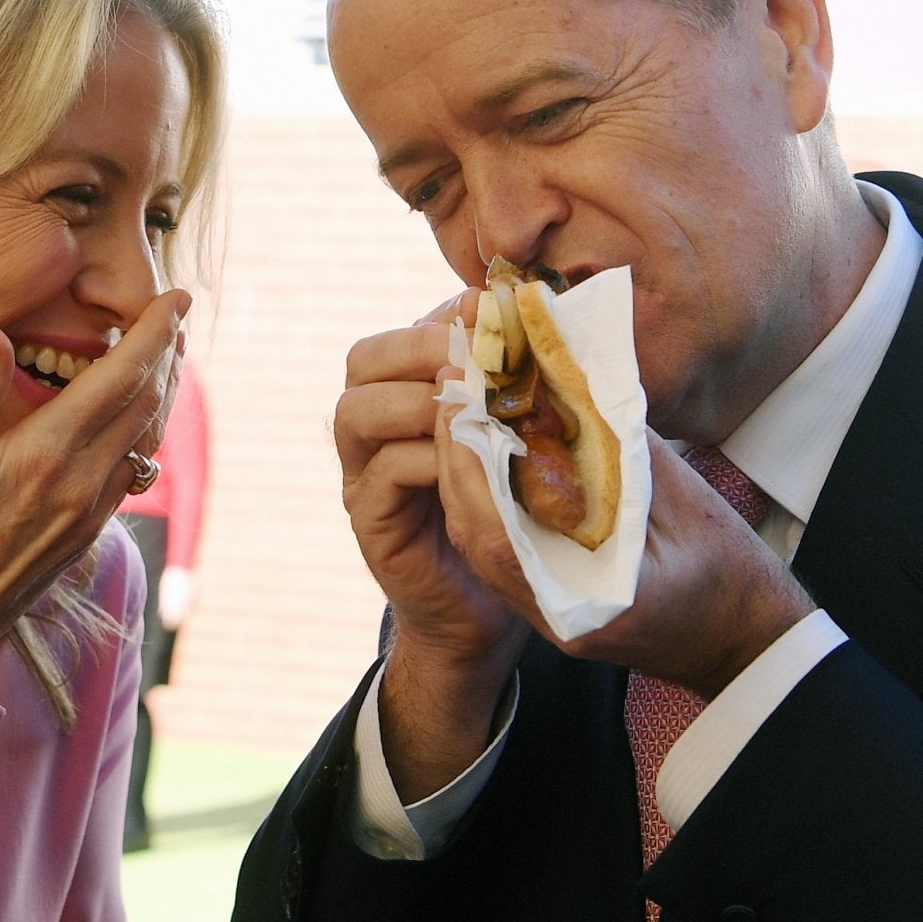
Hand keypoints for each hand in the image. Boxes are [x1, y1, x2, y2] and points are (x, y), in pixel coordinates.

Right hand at [0, 294, 188, 673]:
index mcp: (46, 454)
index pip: (120, 378)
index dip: (155, 333)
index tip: (178, 297)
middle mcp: (82, 483)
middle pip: (147, 404)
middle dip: (168, 353)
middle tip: (176, 313)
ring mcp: (89, 511)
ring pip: (146, 439)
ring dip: (163, 391)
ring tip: (167, 354)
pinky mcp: (85, 532)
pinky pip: (132, 470)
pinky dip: (144, 430)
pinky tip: (135, 418)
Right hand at [335, 298, 527, 796]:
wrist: (499, 607)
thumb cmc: (522, 514)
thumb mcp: (529, 438)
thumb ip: (529, 386)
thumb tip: (565, 323)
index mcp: (411, 396)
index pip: (408, 331)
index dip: (448, 315)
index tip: (500, 315)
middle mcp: (375, 429)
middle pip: (363, 358)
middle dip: (420, 346)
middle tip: (477, 356)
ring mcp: (362, 473)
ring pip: (357, 410)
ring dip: (417, 400)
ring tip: (475, 408)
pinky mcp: (369, 519)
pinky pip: (381, 473)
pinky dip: (426, 458)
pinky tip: (474, 461)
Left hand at [435, 407, 814, 694]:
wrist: (749, 643)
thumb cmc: (731, 576)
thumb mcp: (682, 502)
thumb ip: (621, 450)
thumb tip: (568, 385)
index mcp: (586, 604)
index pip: (496, 533)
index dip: (468, 463)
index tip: (459, 400)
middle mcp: (555, 619)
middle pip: (475, 536)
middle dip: (455, 460)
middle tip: (451, 391)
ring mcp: (551, 619)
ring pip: (481, 544)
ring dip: (465, 479)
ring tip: (464, 412)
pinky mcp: (555, 607)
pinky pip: (504, 551)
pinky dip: (489, 502)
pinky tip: (488, 455)